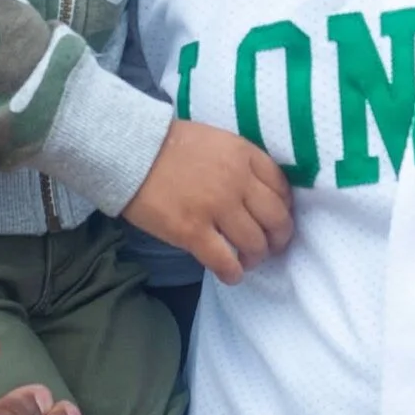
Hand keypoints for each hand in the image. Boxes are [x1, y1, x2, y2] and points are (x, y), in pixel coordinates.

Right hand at [122, 118, 293, 283]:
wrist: (130, 151)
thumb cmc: (168, 144)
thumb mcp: (215, 140)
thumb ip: (238, 161)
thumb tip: (254, 191)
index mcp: (243, 154)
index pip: (281, 186)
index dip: (284, 208)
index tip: (278, 218)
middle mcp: (237, 181)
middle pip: (275, 218)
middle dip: (279, 237)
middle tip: (271, 246)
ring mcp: (216, 207)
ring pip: (254, 242)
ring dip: (256, 256)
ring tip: (248, 260)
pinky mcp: (192, 231)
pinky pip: (224, 260)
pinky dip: (233, 273)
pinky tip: (231, 274)